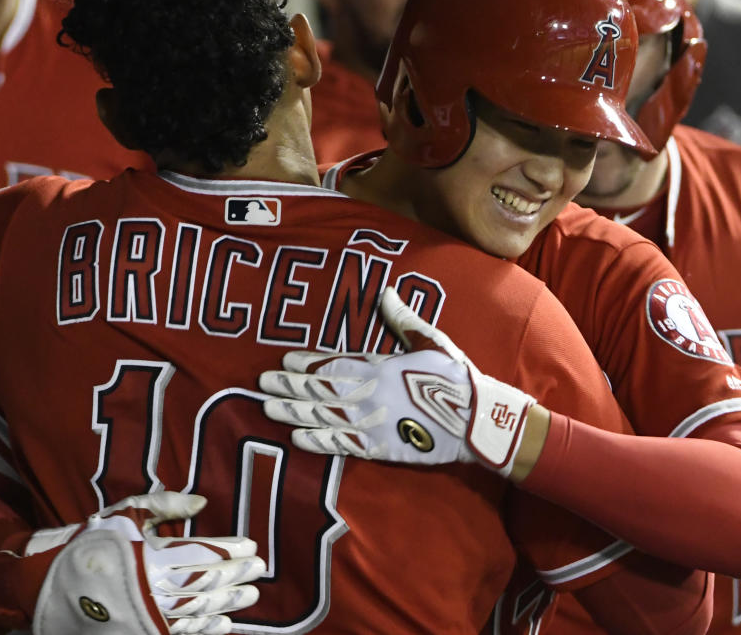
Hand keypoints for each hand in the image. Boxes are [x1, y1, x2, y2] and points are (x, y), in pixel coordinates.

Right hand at [30, 492, 264, 634]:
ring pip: (198, 609)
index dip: (230, 549)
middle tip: (260, 569)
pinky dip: (205, 629)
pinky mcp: (143, 629)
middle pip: (206, 582)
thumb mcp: (127, 512)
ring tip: (251, 596)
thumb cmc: (92, 540)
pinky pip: (181, 632)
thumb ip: (165, 505)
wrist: (49, 580)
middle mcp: (153, 587)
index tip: (252, 545)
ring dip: (227, 603)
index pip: (202, 552)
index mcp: (151, 555)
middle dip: (236, 575)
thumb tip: (202, 503)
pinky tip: (225, 625)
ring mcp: (149, 613)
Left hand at [259, 287, 537, 476]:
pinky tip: (297, 439)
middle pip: (321, 390)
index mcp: (381, 367)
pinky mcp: (382, 448)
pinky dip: (319, 442)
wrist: (479, 422)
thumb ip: (403, 319)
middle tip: (261, 382)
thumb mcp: (431, 341)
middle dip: (290, 386)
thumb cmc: (456, 378)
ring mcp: (374, 423)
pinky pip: (344, 446)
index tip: (283, 360)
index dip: (307, 362)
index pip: (335, 363)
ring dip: (295, 412)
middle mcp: (371, 394)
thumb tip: (385, 292)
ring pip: (325, 417)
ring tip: (267, 408)